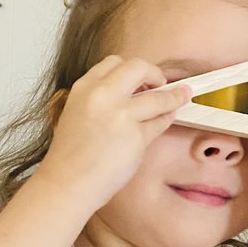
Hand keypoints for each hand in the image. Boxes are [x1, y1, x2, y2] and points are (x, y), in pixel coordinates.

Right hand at [38, 56, 191, 213]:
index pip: (114, 63)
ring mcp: (120, 115)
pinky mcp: (136, 136)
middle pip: (139, 68)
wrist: (66, 184)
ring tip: (181, 96)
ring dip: (173, 96)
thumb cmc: (69, 159)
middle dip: (154, 73)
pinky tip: (167, 119)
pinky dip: (166, 119)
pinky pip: (159, 123)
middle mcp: (102, 95)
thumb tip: (129, 95)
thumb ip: (98, 100)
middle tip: (161, 82)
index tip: (138, 79)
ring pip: (158, 97)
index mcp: (84, 88)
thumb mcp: (75, 114)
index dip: (130, 70)